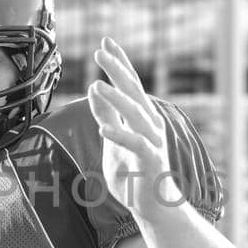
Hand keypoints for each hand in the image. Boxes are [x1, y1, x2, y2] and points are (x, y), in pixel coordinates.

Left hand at [87, 36, 176, 214]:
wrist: (153, 205)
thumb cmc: (133, 170)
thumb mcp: (114, 138)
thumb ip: (106, 115)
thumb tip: (94, 88)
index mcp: (142, 116)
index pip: (130, 83)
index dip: (119, 62)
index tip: (105, 41)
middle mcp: (150, 123)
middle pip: (134, 91)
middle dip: (117, 70)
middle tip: (99, 52)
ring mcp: (152, 141)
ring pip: (135, 114)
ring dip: (117, 99)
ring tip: (97, 85)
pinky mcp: (150, 161)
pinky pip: (136, 145)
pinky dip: (120, 136)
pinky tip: (104, 129)